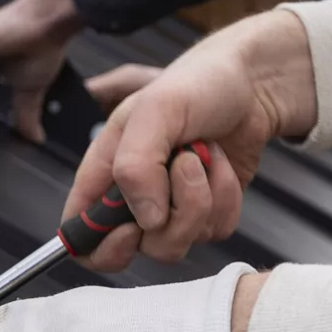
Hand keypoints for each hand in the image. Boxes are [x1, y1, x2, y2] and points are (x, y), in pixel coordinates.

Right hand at [66, 9, 316, 272]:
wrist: (252, 84)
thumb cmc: (198, 84)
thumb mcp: (156, 110)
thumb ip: (135, 165)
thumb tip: (146, 220)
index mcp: (105, 170)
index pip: (79, 233)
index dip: (99, 245)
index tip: (131, 227)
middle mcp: (133, 195)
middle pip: (136, 248)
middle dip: (169, 216)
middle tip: (185, 165)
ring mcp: (170, 207)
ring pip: (177, 243)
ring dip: (200, 198)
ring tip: (203, 155)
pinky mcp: (206, 212)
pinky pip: (214, 232)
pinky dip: (226, 199)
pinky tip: (222, 165)